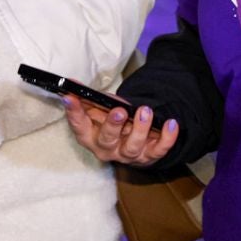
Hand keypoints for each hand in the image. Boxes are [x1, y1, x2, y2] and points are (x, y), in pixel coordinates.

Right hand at [63, 97, 179, 166]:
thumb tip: (70, 84)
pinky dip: (166, 138)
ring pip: (133, 147)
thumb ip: (86, 98)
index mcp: (90, 137)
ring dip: (140, 128)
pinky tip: (171, 124)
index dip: (73, 113)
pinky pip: (158, 150)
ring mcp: (128, 155)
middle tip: (119, 111)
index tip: (70, 97)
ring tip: (145, 111)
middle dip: (113, 125)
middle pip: (107, 140)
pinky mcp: (149, 156)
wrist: (135, 137)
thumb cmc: (113, 121)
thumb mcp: (99, 109)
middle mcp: (107, 149)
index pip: (79, 126)